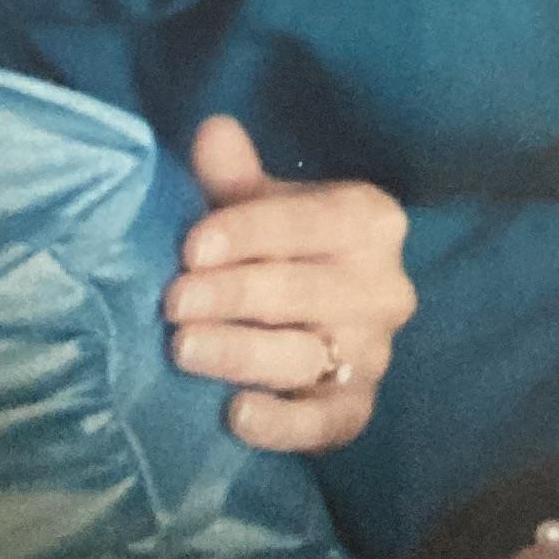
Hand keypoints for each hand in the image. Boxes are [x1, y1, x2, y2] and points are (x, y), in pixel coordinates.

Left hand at [164, 112, 415, 451]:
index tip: (192, 248)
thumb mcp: (259, 204)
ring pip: (307, 356)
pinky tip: (236, 415)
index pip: (311, 222)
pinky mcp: (358, 409)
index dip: (250, 233)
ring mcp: (376, 354)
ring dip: (242, 355)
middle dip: (233, 296)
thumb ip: (236, 176)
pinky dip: (283, 426)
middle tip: (173, 303)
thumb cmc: (278, 246)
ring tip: (185, 350)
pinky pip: (327, 423)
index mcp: (370, 222)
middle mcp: (385, 289)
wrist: (312, 315)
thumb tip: (214, 133)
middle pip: (305, 291)